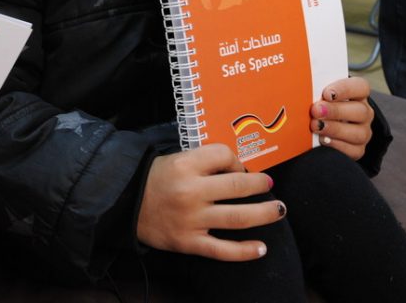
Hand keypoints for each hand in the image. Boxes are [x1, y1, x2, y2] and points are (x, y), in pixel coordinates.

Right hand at [137, 144, 284, 259]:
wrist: (125, 203)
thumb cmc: (153, 179)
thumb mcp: (175, 159)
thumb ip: (204, 161)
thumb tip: (239, 169)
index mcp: (185, 165)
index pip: (224, 155)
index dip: (237, 160)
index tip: (239, 167)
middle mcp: (191, 192)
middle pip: (239, 186)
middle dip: (260, 184)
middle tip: (269, 184)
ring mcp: (192, 220)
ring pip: (238, 218)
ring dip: (265, 214)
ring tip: (280, 210)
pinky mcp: (189, 242)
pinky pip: (222, 249)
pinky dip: (245, 251)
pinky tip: (261, 248)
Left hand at [310, 76, 373, 160]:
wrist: (321, 122)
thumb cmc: (320, 103)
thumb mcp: (319, 94)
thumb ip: (316, 91)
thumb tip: (302, 90)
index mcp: (358, 94)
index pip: (360, 87)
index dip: (344, 89)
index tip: (326, 93)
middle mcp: (364, 113)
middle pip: (360, 111)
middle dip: (335, 111)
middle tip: (316, 111)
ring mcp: (363, 131)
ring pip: (359, 132)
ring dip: (335, 129)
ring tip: (316, 126)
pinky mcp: (358, 149)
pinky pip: (353, 150)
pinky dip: (337, 145)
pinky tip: (322, 140)